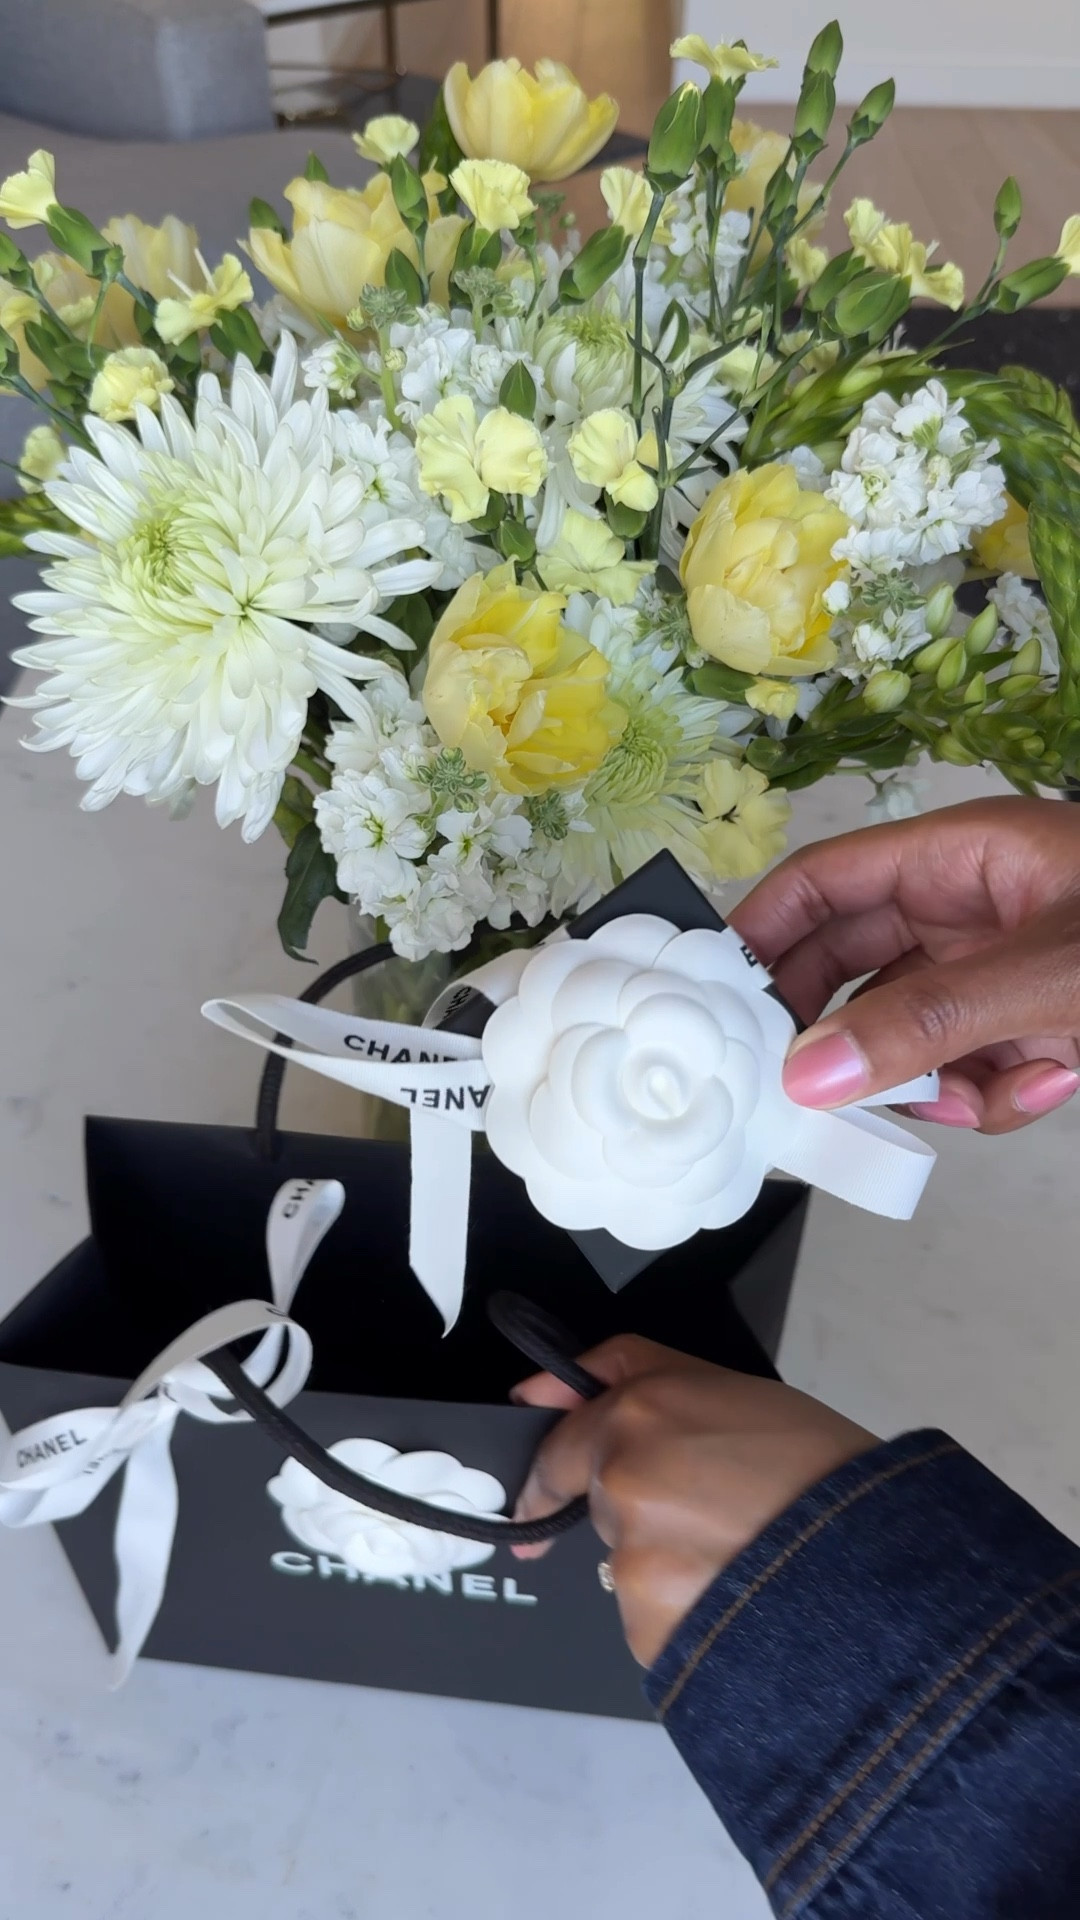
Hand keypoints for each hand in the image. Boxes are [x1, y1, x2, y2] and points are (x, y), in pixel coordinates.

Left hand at [510, 1336, 874, 1667]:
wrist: (882, 1564)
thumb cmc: (821, 1465)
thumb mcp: (729, 1387)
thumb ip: (627, 1374)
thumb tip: (534, 1391)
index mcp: (639, 1415)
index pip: (557, 1450)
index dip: (551, 1475)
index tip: (543, 1498)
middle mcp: (625, 1484)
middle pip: (603, 1510)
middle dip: (642, 1516)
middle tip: (718, 1520)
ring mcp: (635, 1564)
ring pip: (632, 1570)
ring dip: (670, 1570)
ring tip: (746, 1564)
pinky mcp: (653, 1631)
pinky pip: (655, 1624)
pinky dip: (688, 1618)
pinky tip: (742, 1604)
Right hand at [731, 796, 1079, 1134]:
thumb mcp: (1048, 972)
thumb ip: (930, 1021)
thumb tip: (810, 1073)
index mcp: (961, 858)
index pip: (826, 881)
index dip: (763, 930)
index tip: (711, 997)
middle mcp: (969, 913)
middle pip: (855, 969)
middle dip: (838, 1033)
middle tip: (806, 1088)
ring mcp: (1000, 974)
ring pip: (912, 1040)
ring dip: (935, 1082)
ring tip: (971, 1096)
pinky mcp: (1035, 1027)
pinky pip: (974, 1075)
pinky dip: (997, 1096)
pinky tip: (1051, 1081)